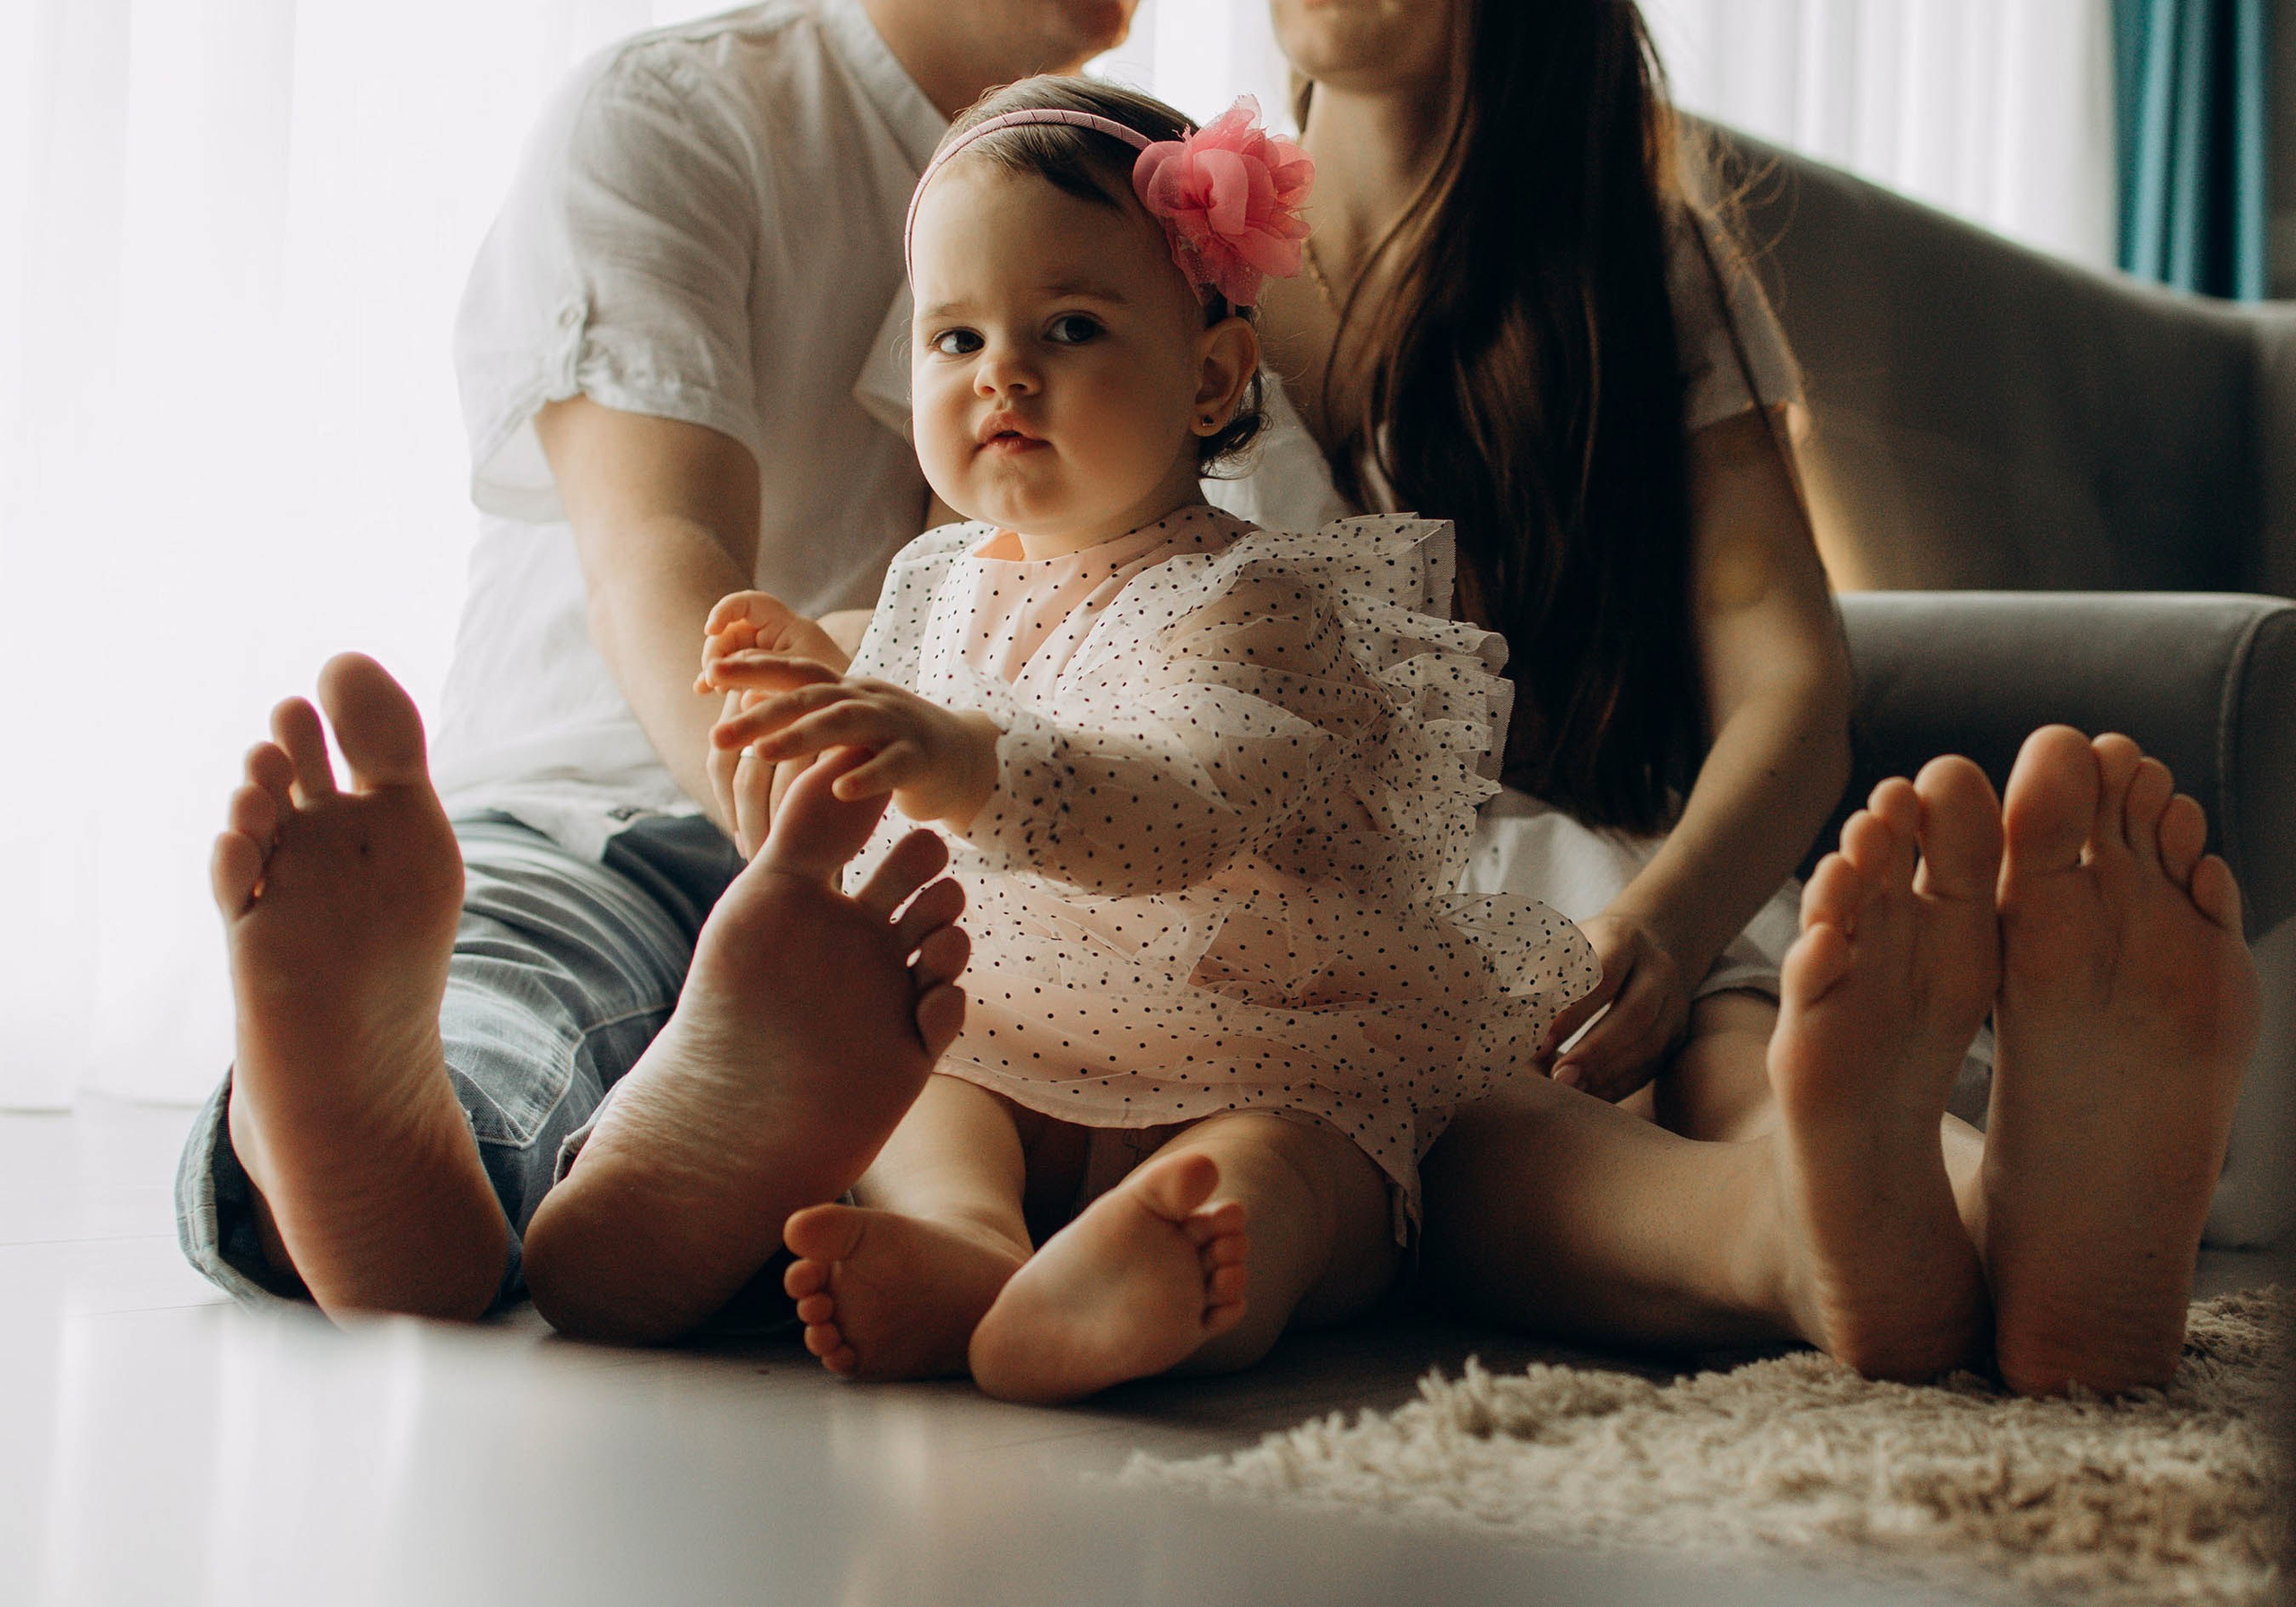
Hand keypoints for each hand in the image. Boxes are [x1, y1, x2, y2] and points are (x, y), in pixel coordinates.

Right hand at [697, 590, 850, 683]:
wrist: (852, 714)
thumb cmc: (833, 687)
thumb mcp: (794, 675)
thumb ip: (757, 668)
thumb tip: (715, 671)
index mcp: (788, 625)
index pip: (750, 603)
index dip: (725, 611)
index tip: (711, 630)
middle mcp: (774, 636)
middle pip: (733, 631)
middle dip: (717, 650)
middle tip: (711, 675)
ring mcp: (766, 656)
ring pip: (730, 653)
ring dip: (715, 667)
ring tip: (708, 687)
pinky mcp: (762, 676)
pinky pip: (735, 672)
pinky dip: (721, 679)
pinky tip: (703, 690)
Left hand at [704, 654, 998, 830]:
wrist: (966, 759)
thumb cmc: (891, 746)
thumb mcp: (847, 725)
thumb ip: (804, 716)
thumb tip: (741, 707)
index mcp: (845, 690)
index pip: (794, 673)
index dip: (752, 670)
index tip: (706, 675)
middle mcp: (868, 699)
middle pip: (810, 697)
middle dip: (761, 713)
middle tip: (716, 736)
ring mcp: (898, 725)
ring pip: (846, 723)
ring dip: (802, 737)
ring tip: (761, 754)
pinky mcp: (923, 759)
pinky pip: (892, 765)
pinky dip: (866, 776)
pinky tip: (837, 791)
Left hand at [1541, 912, 1692, 1102]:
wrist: (1646, 945)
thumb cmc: (1586, 950)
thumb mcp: (1562, 947)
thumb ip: (1540, 977)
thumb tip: (1508, 1018)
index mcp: (1624, 939)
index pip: (1603, 977)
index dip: (1572, 1012)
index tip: (1540, 1041)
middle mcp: (1658, 970)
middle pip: (1636, 1014)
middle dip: (1596, 1051)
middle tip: (1559, 1077)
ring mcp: (1675, 1004)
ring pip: (1650, 1045)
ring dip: (1608, 1073)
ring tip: (1570, 1091)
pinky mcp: (1677, 1034)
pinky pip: (1652, 1066)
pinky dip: (1620, 1084)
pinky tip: (1590, 1096)